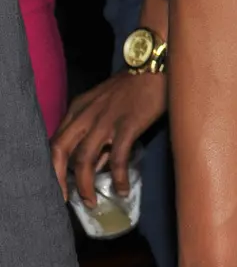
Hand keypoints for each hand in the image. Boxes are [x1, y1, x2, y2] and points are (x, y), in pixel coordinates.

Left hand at [51, 72, 166, 206]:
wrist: (154, 65)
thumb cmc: (132, 88)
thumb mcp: (106, 108)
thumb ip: (97, 135)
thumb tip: (95, 167)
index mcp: (78, 108)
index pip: (56, 141)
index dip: (53, 167)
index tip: (59, 186)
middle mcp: (86, 114)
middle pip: (61, 151)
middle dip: (59, 179)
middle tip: (67, 200)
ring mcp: (105, 120)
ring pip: (84, 159)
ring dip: (85, 184)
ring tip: (92, 201)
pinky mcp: (127, 125)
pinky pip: (117, 158)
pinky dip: (118, 177)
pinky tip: (122, 189)